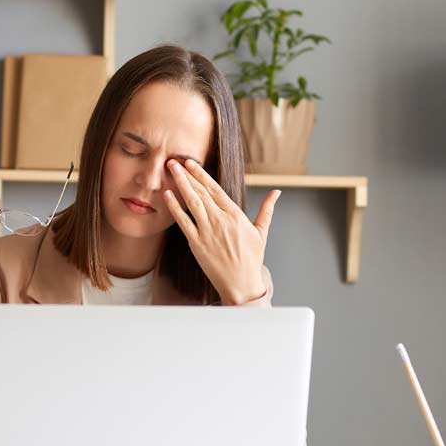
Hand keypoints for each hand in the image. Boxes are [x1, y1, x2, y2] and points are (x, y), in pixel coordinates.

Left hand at [161, 158, 279, 304]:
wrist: (242, 285)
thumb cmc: (252, 260)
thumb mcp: (261, 232)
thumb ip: (267, 209)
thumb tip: (277, 192)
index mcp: (235, 215)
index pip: (216, 189)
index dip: (202, 175)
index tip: (191, 164)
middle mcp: (220, 220)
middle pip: (201, 192)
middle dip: (187, 175)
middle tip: (174, 161)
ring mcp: (207, 231)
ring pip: (192, 202)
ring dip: (180, 184)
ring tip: (170, 170)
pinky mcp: (197, 243)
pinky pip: (183, 221)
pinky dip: (175, 207)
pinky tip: (167, 195)